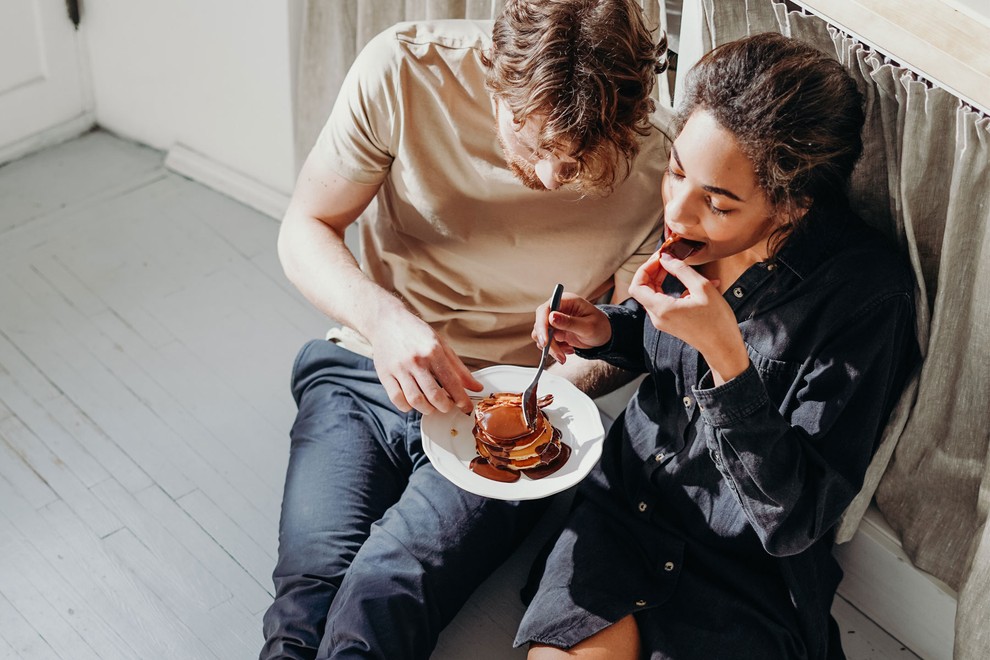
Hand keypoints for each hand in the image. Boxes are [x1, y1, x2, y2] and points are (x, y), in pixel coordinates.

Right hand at [368, 306, 482, 415]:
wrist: (387, 321)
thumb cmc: (416, 333)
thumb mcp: (441, 345)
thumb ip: (459, 368)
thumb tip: (476, 387)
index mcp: (433, 351)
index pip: (452, 382)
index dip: (462, 399)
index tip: (466, 407)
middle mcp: (416, 360)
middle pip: (434, 396)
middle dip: (445, 406)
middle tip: (447, 405)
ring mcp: (399, 368)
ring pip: (415, 400)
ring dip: (427, 409)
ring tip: (431, 405)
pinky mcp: (385, 374)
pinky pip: (397, 399)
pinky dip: (407, 406)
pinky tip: (412, 402)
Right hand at [532, 292, 610, 364]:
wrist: (604, 334)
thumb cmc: (600, 326)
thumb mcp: (588, 326)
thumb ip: (570, 322)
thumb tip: (551, 317)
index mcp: (566, 301)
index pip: (545, 310)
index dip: (542, 325)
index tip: (546, 341)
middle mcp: (557, 309)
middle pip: (540, 323)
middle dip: (547, 341)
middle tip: (558, 354)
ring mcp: (554, 321)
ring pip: (541, 335)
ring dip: (551, 348)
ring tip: (566, 354)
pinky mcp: (554, 331)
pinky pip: (546, 342)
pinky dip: (555, 349)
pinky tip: (568, 349)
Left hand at [629, 253, 748, 383]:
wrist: (723, 348)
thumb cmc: (716, 320)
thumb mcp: (702, 288)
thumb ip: (681, 270)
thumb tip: (666, 258)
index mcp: (661, 308)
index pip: (637, 285)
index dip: (645, 268)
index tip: (660, 257)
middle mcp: (657, 316)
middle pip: (643, 289)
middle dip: (653, 271)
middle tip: (668, 258)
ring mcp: (662, 321)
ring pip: (653, 294)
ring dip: (662, 278)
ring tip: (679, 266)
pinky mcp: (669, 322)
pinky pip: (663, 302)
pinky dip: (672, 289)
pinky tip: (692, 283)